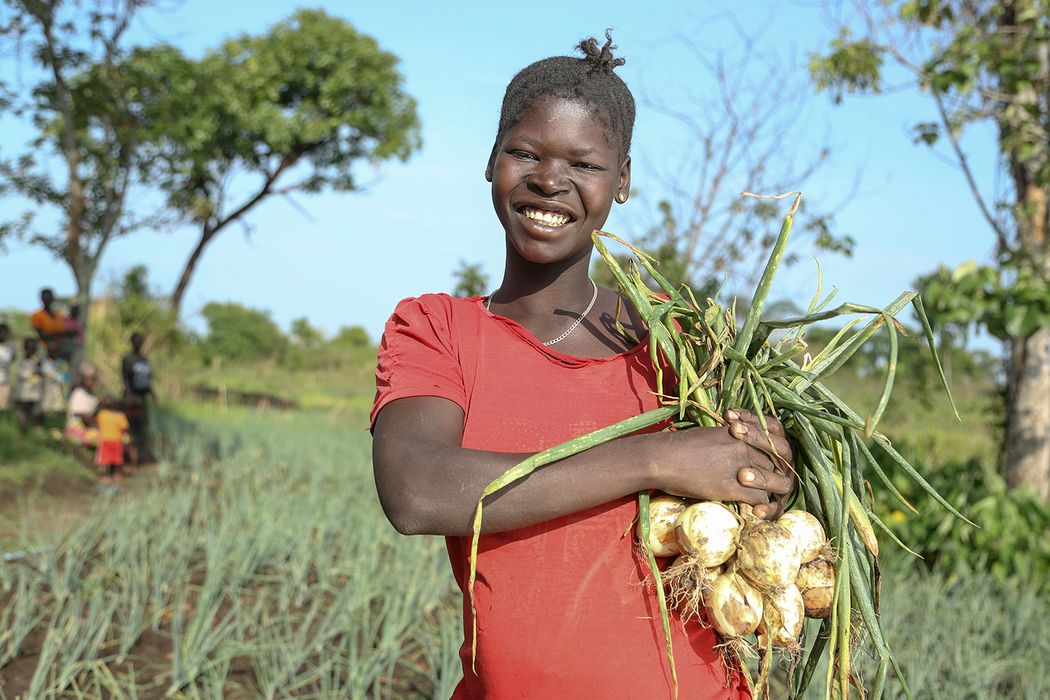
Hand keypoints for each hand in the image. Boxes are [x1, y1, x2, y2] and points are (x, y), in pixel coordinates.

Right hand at [654, 416, 794, 514]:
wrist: (663, 458)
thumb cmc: (679, 446)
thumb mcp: (710, 434)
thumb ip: (729, 440)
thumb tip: (735, 448)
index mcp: (742, 432)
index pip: (775, 442)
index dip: (777, 456)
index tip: (772, 465)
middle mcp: (747, 446)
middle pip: (781, 462)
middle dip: (781, 474)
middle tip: (776, 485)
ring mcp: (743, 465)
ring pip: (777, 481)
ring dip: (775, 492)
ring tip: (770, 501)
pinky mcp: (734, 486)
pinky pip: (761, 498)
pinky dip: (763, 507)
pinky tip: (757, 511)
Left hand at [724, 408, 796, 519]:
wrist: (707, 482)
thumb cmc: (719, 459)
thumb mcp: (729, 444)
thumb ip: (735, 433)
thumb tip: (729, 415)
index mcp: (777, 445)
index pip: (774, 427)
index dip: (754, 420)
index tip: (729, 416)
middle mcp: (784, 463)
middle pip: (780, 448)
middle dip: (758, 439)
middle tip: (734, 432)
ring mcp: (782, 483)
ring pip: (782, 482)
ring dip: (763, 478)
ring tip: (741, 476)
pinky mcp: (777, 504)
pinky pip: (778, 509)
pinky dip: (769, 509)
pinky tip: (756, 511)